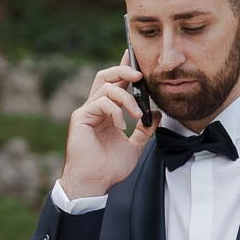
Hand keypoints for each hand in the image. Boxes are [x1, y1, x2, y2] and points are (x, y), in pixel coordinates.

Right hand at [60, 52, 157, 198]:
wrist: (95, 182)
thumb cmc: (110, 167)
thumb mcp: (135, 146)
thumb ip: (145, 130)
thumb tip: (158, 114)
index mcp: (107, 112)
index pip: (115, 83)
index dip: (124, 68)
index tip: (136, 57)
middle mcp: (95, 107)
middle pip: (106, 76)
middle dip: (123, 70)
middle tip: (140, 75)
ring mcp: (87, 111)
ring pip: (106, 87)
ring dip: (126, 98)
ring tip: (138, 115)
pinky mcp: (81, 117)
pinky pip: (100, 102)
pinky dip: (116, 111)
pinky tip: (122, 126)